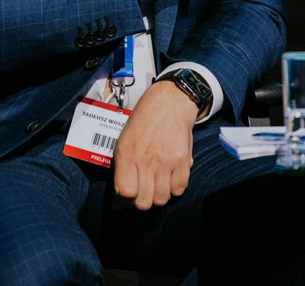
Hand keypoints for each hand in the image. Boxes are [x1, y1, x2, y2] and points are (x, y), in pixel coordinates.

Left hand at [111, 80, 197, 211]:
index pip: (124, 192)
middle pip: (143, 201)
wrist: (169, 102)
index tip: (122, 202)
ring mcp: (166, 161)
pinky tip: (169, 179)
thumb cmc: (144, 120)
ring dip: (157, 197)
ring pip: (161, 199)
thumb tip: (121, 196)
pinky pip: (179, 189)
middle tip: (140, 195)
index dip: (122, 202)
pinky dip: (174, 189)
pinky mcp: (183, 160)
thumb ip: (122, 167)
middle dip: (140, 202)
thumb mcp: (124, 139)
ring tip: (155, 187)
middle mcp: (146, 159)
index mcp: (127, 154)